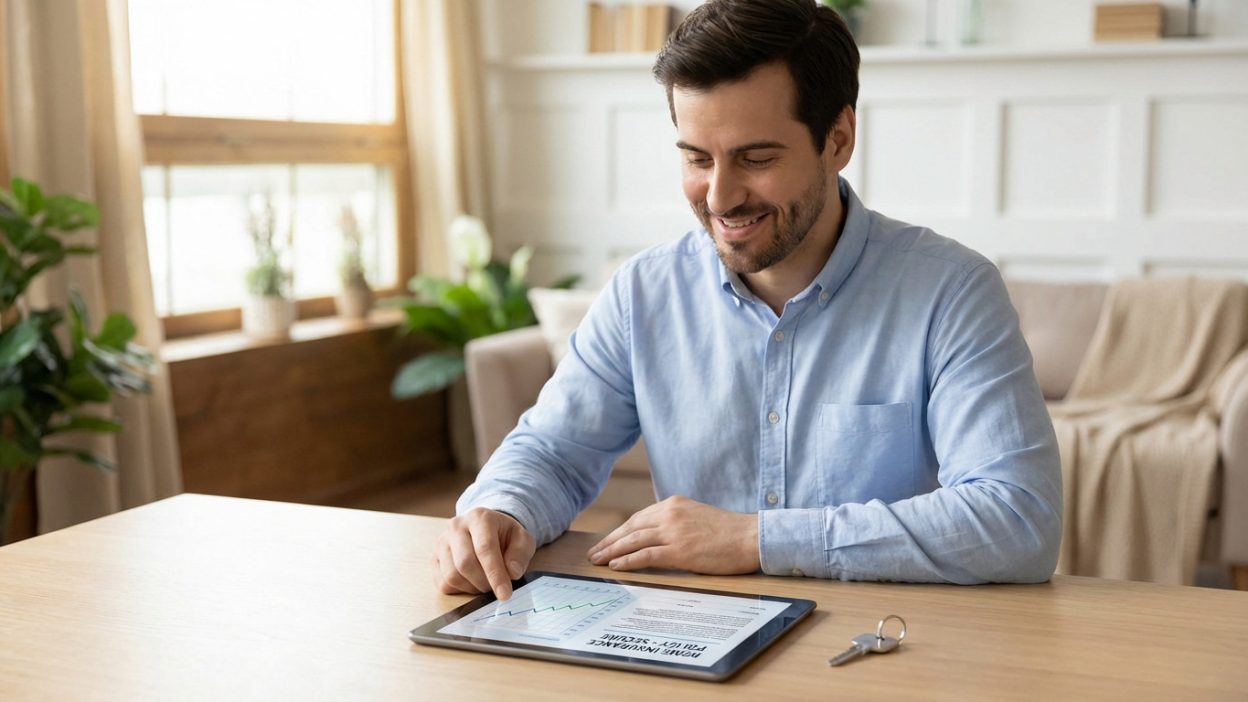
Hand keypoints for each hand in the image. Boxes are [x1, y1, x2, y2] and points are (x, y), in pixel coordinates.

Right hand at [432, 508, 536, 599]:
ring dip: (472, 588)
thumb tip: (512, 572)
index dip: (495, 574)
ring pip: (452, 576)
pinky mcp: (434, 558)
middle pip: (465, 563)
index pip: (485, 548)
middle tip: (497, 588)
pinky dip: (460, 590)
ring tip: (485, 582)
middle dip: (484, 583)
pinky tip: (472, 582)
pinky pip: (442, 583)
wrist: (488, 530)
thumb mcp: (522, 540)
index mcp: (480, 517)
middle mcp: (456, 526)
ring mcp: (442, 542)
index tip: (505, 594)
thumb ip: (520, 554)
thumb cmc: (505, 536)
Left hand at [587, 496, 759, 573]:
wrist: (751, 537)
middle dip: (609, 541)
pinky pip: (646, 556)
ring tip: (597, 561)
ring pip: (633, 541)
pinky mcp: (679, 550)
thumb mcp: (696, 517)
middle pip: (630, 528)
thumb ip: (676, 523)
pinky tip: (615, 566)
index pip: (638, 518)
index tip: (607, 541)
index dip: (619, 531)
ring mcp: (674, 531)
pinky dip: (628, 560)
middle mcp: (670, 514)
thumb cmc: (728, 532)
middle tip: (594, 553)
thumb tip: (656, 538)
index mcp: (674, 504)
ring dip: (611, 551)